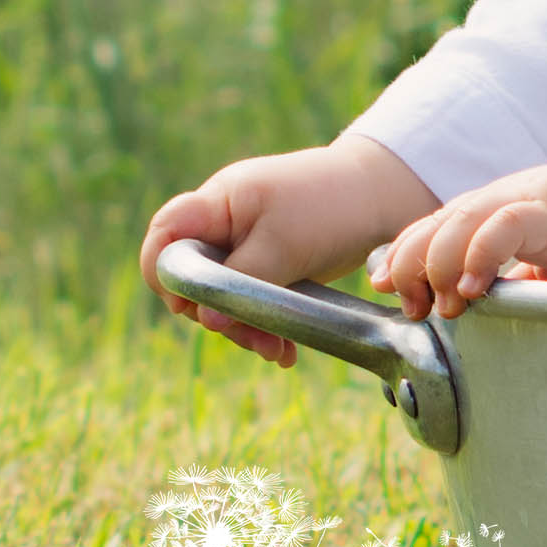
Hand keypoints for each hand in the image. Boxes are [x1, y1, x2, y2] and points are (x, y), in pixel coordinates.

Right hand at [142, 137, 437, 366]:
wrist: (382, 196)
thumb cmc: (330, 206)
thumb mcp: (283, 244)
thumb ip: (241, 281)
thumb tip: (206, 322)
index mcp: (217, 203)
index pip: (165, 236)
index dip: (165, 274)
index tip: (191, 305)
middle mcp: (224, 223)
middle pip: (193, 278)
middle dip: (219, 315)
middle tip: (256, 339)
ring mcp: (245, 244)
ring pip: (223, 297)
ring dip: (245, 327)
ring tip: (278, 350)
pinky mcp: (268, 264)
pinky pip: (251, 300)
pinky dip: (264, 324)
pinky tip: (284, 350)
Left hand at [367, 153, 546, 320]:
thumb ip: (517, 278)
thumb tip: (490, 313)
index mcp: (494, 212)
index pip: (431, 231)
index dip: (403, 260)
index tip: (392, 295)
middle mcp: (499, 200)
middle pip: (431, 226)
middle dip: (408, 268)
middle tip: (411, 308)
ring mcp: (524, 199)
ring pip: (457, 223)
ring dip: (438, 267)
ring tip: (442, 305)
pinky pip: (502, 226)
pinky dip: (479, 255)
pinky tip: (472, 285)